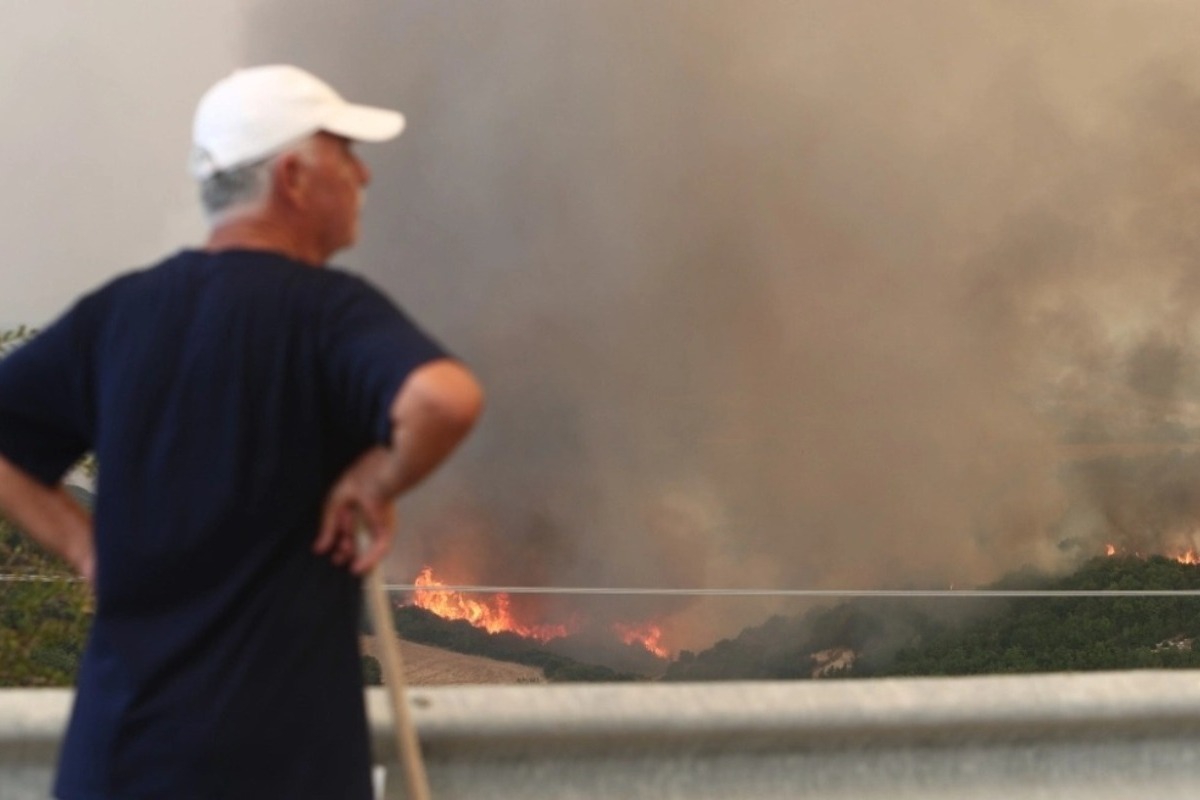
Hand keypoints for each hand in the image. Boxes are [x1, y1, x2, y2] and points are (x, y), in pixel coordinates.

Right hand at [314, 447, 398, 574]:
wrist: (377, 479)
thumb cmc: (358, 483)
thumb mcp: (335, 504)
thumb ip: (328, 527)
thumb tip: (319, 548)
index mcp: (355, 507)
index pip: (345, 529)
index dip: (336, 540)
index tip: (330, 552)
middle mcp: (367, 517)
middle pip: (354, 540)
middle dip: (344, 549)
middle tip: (337, 558)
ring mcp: (377, 524)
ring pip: (365, 546)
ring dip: (353, 553)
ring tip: (343, 559)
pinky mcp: (386, 530)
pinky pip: (378, 549)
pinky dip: (368, 560)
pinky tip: (357, 569)